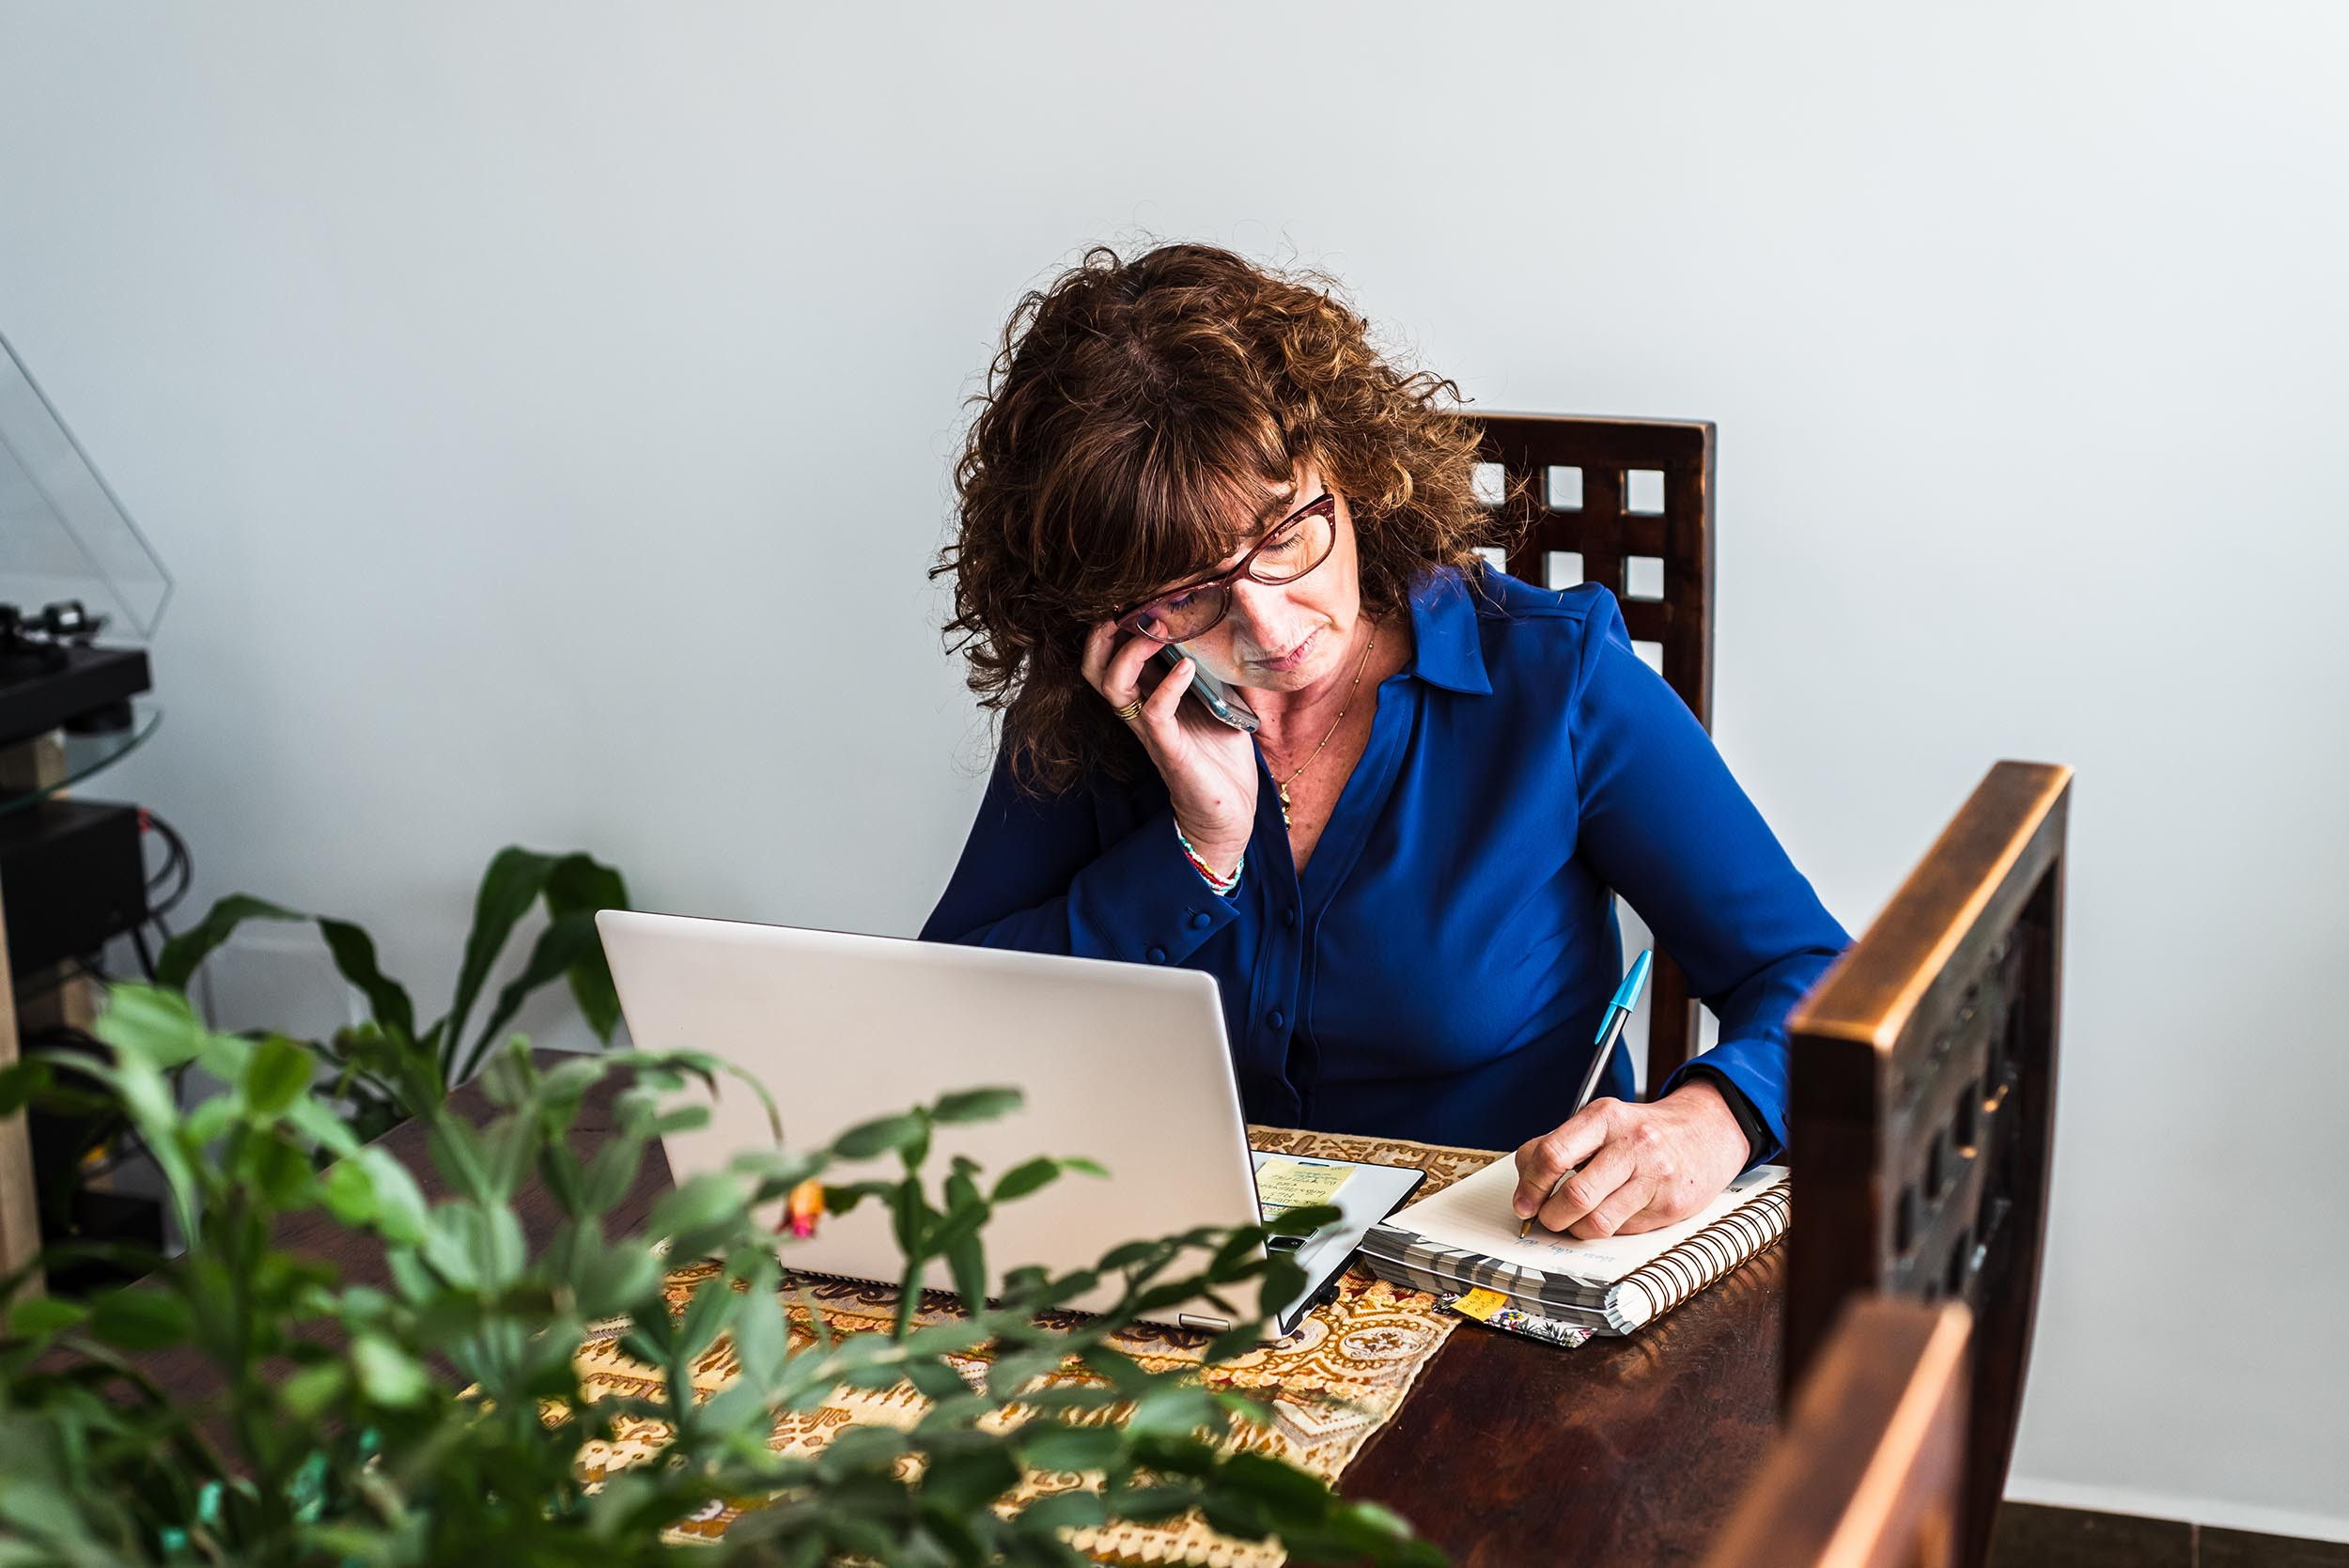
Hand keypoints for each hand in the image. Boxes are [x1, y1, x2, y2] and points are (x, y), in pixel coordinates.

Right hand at [1081, 621, 1258, 869]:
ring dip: (1131, 652)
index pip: (1111, 655)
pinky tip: (1187, 666)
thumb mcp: (1219, 700)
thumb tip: (1227, 626)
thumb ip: (1213, 668)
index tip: (1139, 594)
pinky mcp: (1168, 749)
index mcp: (1148, 696)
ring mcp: (1150, 730)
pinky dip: (1167, 684)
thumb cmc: (1222, 756)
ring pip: (1112, 685)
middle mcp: (1140, 711)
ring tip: (1158, 630)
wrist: (1230, 812)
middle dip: (1103, 633)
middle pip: (1094, 666)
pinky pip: (1153, 712)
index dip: (1116, 624)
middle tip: (1130, 607)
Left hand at [1510, 1080, 1750, 1238]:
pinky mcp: (1670, 1205)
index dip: (1530, 1185)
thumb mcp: (1601, 1122)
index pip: (1552, 1154)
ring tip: (1574, 1221)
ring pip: (1597, 1223)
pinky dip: (1606, 1230)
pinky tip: (1609, 1214)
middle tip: (1546, 1218)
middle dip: (1550, 1216)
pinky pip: (1622, 1231)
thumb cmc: (1642, 1131)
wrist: (1706, 1131)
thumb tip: (1525, 1184)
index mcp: (1604, 1116)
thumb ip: (1560, 1146)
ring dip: (1575, 1230)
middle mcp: (1631, 1144)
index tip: (1523, 1202)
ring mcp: (1654, 1176)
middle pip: (1574, 1195)